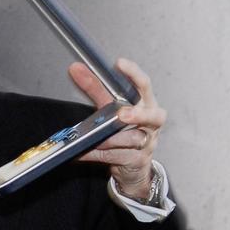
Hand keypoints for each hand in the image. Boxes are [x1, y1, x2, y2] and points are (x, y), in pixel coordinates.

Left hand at [70, 57, 166, 199]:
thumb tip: (76, 69)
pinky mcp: (137, 161)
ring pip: (132, 140)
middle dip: (138, 115)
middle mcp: (151, 123)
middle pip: (153, 116)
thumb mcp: (112, 107)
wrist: (134, 165)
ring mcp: (147, 143)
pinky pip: (115, 156)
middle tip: (121, 115)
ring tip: (92, 138)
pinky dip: (96, 153)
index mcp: (146, 104)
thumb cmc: (126, 129)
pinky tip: (83, 151)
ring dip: (110, 139)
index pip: (144, 85)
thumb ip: (95, 89)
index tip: (119, 64)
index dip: (133, 74)